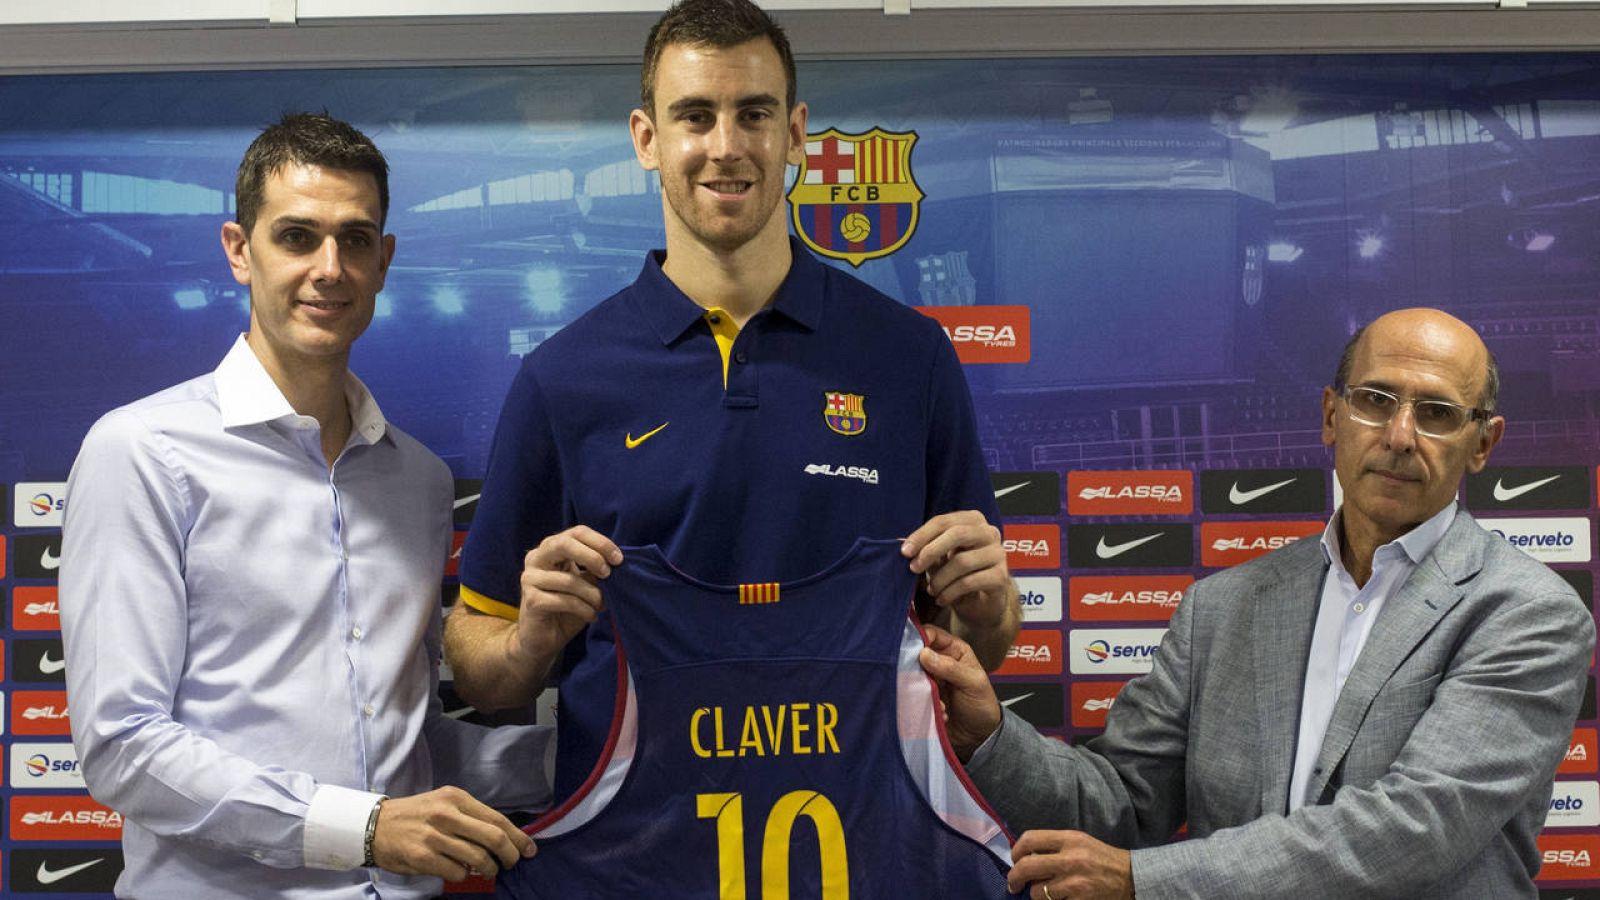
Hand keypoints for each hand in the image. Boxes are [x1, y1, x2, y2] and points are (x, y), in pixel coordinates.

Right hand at [370, 786, 535, 880]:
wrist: (375, 825)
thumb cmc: (416, 815)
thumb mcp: (443, 804)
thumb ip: (470, 817)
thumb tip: (503, 837)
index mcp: (456, 798)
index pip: (497, 819)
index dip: (518, 837)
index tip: (530, 849)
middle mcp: (447, 814)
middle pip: (493, 838)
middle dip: (510, 855)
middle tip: (512, 863)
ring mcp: (435, 836)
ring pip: (478, 858)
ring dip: (489, 869)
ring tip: (488, 870)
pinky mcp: (423, 857)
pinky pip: (457, 872)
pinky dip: (464, 875)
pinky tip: (460, 871)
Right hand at [510, 526, 622, 668]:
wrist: (542, 639)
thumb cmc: (566, 608)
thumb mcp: (585, 584)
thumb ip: (595, 570)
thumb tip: (617, 561)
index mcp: (550, 548)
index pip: (577, 532)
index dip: (600, 542)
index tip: (618, 559)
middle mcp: (536, 558)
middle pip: (564, 544)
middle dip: (592, 557)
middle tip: (608, 573)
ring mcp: (530, 579)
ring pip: (569, 580)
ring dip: (593, 594)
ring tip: (601, 605)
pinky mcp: (531, 600)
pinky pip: (565, 601)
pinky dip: (584, 609)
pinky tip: (591, 616)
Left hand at [902, 511, 1010, 629]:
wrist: (981, 602)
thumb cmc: (958, 574)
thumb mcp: (941, 557)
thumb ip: (928, 548)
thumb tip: (906, 547)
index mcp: (972, 520)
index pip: (944, 521)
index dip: (922, 535)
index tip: (905, 551)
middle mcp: (989, 532)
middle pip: (957, 534)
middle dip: (930, 551)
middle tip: (914, 568)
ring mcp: (998, 554)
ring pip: (962, 561)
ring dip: (940, 578)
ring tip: (931, 589)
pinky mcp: (1001, 576)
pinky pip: (969, 582)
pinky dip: (950, 592)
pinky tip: (941, 599)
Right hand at [917, 624, 1001, 760]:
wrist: (978, 737)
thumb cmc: (982, 705)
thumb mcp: (974, 683)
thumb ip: (951, 668)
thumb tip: (924, 654)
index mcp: (953, 650)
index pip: (930, 634)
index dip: (920, 638)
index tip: (914, 652)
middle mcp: (937, 661)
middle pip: (914, 653)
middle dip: (914, 666)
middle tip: (920, 680)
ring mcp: (926, 679)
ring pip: (909, 674)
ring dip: (919, 689)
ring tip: (937, 702)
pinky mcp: (919, 696)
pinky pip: (910, 693)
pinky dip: (920, 702)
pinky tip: (939, 712)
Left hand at [1007, 830, 1133, 899]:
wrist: (1132, 877)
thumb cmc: (1101, 858)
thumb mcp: (1079, 842)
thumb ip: (1054, 846)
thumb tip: (1024, 855)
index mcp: (1070, 839)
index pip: (1030, 839)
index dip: (1015, 851)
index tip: (1015, 860)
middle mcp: (1071, 858)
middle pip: (1027, 867)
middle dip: (1014, 878)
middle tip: (1013, 885)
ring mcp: (1076, 882)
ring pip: (1037, 892)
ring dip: (1036, 895)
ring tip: (1045, 893)